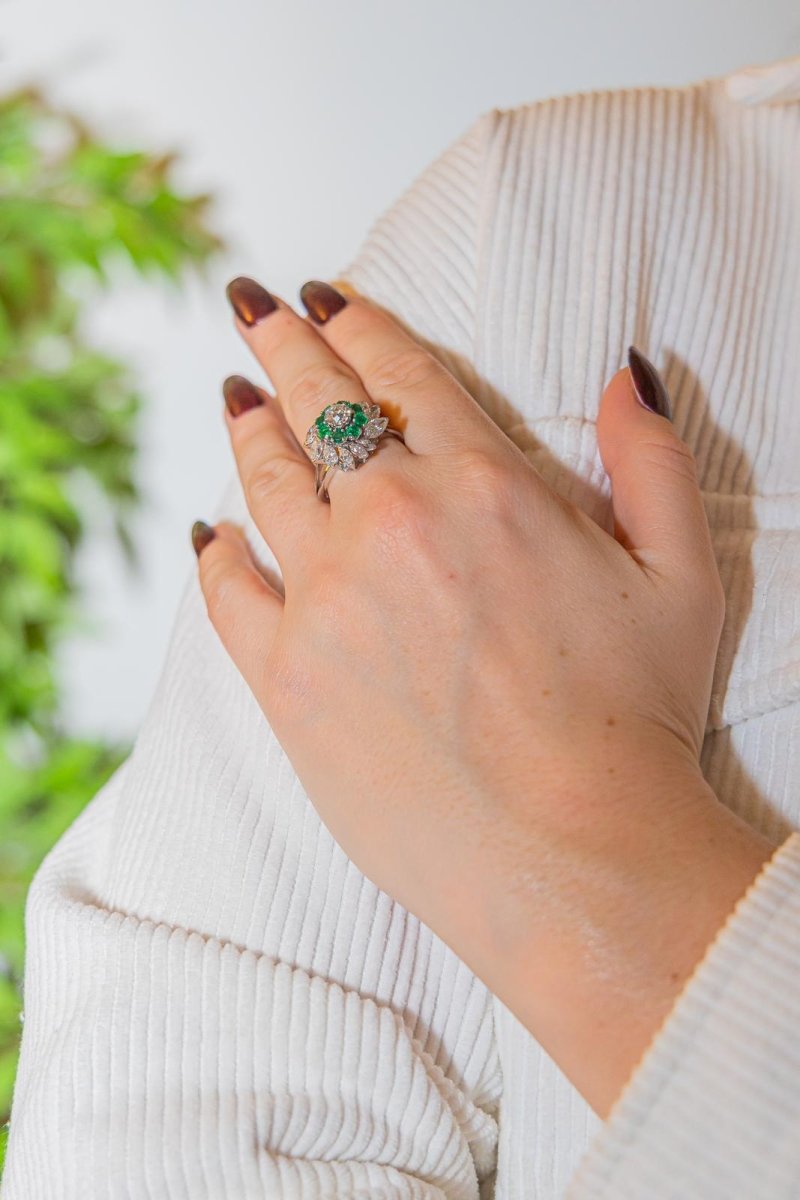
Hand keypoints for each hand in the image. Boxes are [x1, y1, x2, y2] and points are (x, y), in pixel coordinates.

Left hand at [194, 275, 776, 1115]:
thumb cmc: (636, 719)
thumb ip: (650, 460)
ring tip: (235, 399)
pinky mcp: (286, 675)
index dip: (361, 324)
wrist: (573, 855)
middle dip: (284, 344)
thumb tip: (627, 371)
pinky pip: (228, 592)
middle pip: (321, 405)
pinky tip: (210, 533)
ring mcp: (329, 596)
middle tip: (253, 308)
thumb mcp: (680, 575)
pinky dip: (213, 553)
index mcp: (486, 485)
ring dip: (248, 428)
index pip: (404, 374)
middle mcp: (394, 521)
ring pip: (266, 481)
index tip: (330, 298)